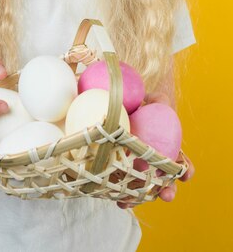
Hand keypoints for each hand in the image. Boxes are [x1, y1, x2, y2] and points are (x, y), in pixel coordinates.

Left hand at [117, 91, 194, 209]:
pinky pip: (123, 184)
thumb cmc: (144, 106)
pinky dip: (122, 194)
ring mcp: (138, 169)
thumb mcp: (153, 101)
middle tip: (166, 196)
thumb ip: (158, 101)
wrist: (124, 108)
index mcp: (168, 149)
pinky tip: (117, 199)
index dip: (186, 170)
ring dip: (139, 198)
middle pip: (164, 181)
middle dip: (167, 191)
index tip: (185, 175)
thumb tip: (157, 102)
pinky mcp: (122, 170)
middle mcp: (155, 163)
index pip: (182, 163)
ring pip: (142, 188)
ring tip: (132, 203)